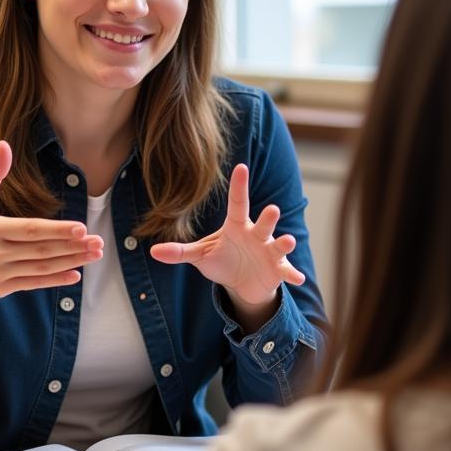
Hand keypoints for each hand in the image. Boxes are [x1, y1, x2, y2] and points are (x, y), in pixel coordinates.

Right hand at [0, 141, 102, 306]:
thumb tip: (4, 145)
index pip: (29, 229)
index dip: (56, 229)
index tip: (80, 227)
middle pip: (40, 250)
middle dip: (72, 246)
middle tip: (98, 241)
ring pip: (41, 268)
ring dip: (71, 261)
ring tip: (94, 254)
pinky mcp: (2, 289)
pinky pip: (33, 284)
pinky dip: (55, 280)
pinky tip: (76, 273)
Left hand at [150, 164, 304, 326]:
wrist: (243, 282)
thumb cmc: (223, 260)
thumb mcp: (200, 255)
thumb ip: (179, 252)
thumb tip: (152, 252)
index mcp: (237, 226)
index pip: (237, 203)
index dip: (239, 186)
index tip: (241, 167)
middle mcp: (256, 235)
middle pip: (262, 223)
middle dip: (268, 217)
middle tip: (272, 209)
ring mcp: (269, 251)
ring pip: (278, 244)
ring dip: (284, 242)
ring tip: (287, 240)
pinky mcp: (277, 270)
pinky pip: (286, 270)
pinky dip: (292, 273)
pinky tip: (297, 278)